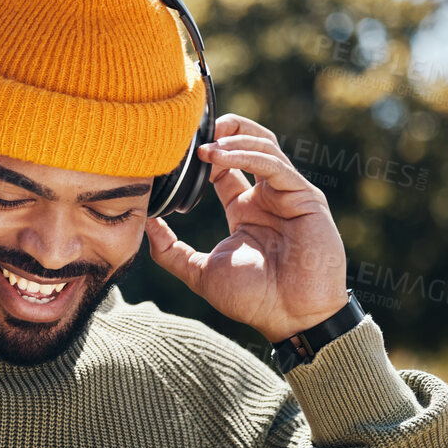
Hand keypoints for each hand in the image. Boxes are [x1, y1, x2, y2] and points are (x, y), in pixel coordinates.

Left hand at [144, 113, 348, 341]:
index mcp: (245, 210)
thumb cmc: (252, 299)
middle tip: (189, 128)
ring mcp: (288, 195)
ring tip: (200, 146)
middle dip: (222, 130)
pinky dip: (246, 155)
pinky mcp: (304, 197)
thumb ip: (170, 251)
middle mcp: (267, 197)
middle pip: (248, 144)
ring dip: (231, 139)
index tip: (173, 150)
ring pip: (263, 147)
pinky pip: (274, 165)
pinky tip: (218, 156)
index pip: (224, 167)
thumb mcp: (199, 272)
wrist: (290, 318)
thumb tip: (142, 225)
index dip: (201, 154)